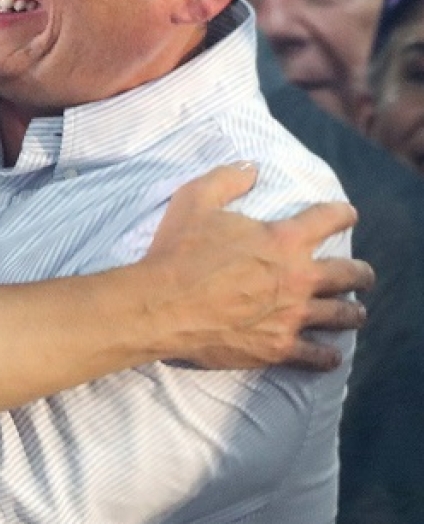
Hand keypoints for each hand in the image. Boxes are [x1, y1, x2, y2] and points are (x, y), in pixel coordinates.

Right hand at [146, 163, 371, 370]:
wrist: (161, 305)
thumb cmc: (177, 251)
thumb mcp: (194, 199)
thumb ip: (227, 178)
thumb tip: (252, 168)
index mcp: (284, 239)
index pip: (329, 218)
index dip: (343, 214)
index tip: (348, 215)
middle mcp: (299, 278)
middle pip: (350, 274)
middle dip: (360, 273)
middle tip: (361, 275)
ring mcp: (292, 316)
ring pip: (342, 316)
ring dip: (352, 313)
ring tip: (354, 313)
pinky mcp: (278, 348)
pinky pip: (318, 356)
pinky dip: (328, 356)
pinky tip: (332, 356)